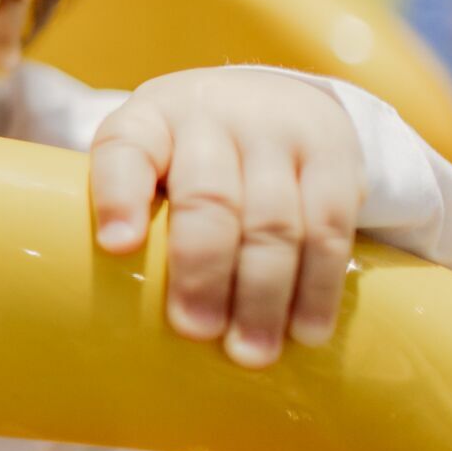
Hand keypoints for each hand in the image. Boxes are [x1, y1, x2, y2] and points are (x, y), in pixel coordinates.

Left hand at [87, 69, 366, 368]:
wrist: (273, 99)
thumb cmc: (188, 154)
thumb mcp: (150, 160)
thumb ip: (134, 213)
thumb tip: (118, 312)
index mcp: (150, 119)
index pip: (126, 149)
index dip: (119, 197)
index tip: (116, 247)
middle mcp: (212, 117)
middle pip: (209, 197)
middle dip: (202, 270)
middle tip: (194, 330)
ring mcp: (277, 132)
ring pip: (274, 220)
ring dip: (262, 295)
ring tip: (250, 351)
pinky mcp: (335, 156)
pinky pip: (330, 227)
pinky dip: (318, 287)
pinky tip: (306, 330)